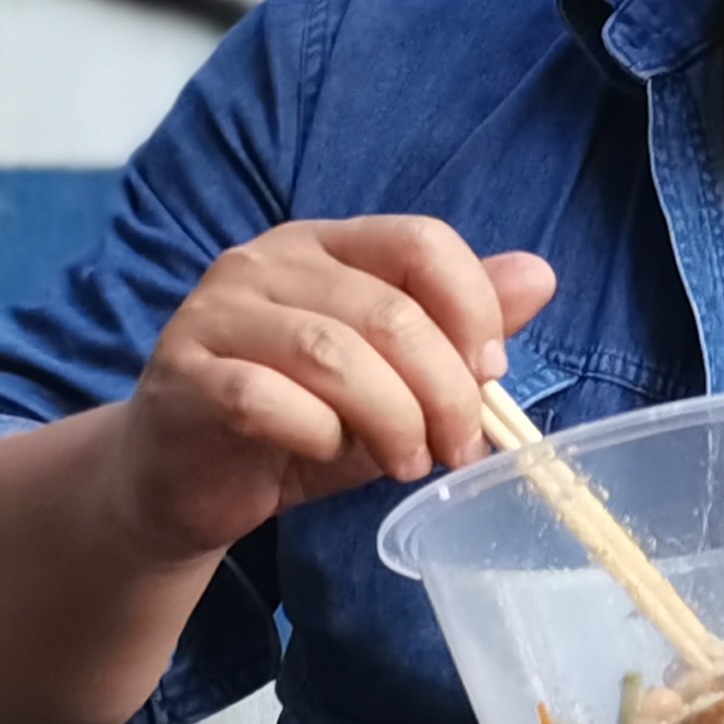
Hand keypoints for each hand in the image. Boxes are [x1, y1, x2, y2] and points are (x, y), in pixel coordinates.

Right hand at [104, 215, 555, 562]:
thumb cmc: (300, 423)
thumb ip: (458, 327)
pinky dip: (319, 435)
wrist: (183, 481)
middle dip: (444, 391)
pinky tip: (329, 454)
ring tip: (408, 461)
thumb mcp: (396, 378)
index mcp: (325, 244)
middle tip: (458, 447)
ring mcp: (215, 314)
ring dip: (393, 420)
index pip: (421, 241)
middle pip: (389, 311)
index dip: (473, 308)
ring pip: (334, 356)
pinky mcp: (183, 376)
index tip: (493, 375)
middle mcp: (265, 263)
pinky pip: (266, 399)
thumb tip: (540, 275)